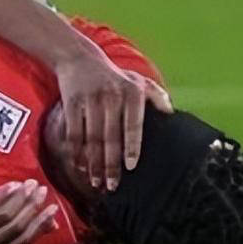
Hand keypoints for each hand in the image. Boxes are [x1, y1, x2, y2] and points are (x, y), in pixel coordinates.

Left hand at [0, 180, 58, 243]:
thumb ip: (19, 229)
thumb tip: (54, 225)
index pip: (22, 241)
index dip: (40, 225)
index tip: (53, 208)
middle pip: (14, 227)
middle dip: (32, 207)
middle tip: (42, 190)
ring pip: (3, 215)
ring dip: (20, 198)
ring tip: (30, 184)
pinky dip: (3, 194)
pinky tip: (14, 184)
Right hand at [55, 53, 172, 191]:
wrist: (79, 58)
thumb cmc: (113, 75)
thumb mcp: (138, 79)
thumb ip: (156, 95)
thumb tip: (171, 113)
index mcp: (131, 94)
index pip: (132, 126)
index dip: (131, 147)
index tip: (130, 167)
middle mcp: (111, 97)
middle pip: (110, 137)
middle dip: (110, 164)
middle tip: (112, 185)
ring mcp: (90, 100)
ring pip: (91, 139)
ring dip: (92, 163)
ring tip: (95, 181)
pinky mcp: (71, 103)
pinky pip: (73, 133)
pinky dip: (76, 152)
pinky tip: (79, 166)